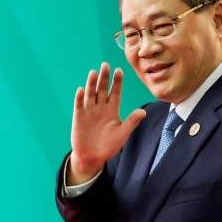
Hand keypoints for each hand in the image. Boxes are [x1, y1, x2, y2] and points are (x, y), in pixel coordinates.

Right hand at [67, 63, 145, 183]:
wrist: (92, 156)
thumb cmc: (108, 145)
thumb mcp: (122, 133)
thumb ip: (131, 122)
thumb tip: (143, 112)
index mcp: (112, 110)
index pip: (115, 92)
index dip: (117, 82)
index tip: (119, 70)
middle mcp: (100, 107)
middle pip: (102, 89)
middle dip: (104, 78)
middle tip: (105, 65)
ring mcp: (89, 111)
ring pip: (91, 94)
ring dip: (91, 84)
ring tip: (93, 73)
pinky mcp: (79, 117)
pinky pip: (79, 105)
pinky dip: (80, 98)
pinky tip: (81, 90)